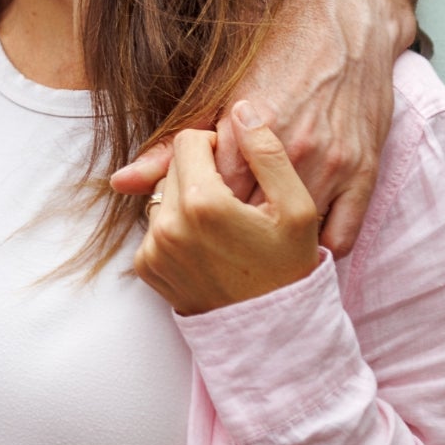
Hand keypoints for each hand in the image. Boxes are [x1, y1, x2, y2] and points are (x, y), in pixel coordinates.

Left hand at [108, 0, 403, 253]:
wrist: (345, 26)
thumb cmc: (277, 57)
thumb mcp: (219, 95)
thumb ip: (172, 148)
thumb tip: (119, 183)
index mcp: (245, 131)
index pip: (208, 199)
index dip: (200, 215)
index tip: (198, 219)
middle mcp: (290, 148)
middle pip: (249, 217)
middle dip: (234, 234)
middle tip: (225, 237)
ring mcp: (332, 162)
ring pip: (294, 232)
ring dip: (275, 244)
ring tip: (258, 242)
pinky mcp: (366, 172)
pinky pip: (341, 236)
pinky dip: (320, 247)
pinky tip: (301, 240)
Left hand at [132, 103, 323, 315]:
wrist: (272, 334)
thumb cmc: (291, 268)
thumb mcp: (298, 209)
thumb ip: (269, 154)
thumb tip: (243, 110)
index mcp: (203, 203)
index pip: (191, 141)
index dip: (217, 145)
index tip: (238, 166)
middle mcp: (168, 225)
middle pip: (173, 167)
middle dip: (200, 172)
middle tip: (234, 196)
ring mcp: (154, 249)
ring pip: (162, 196)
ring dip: (187, 198)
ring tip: (224, 222)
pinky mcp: (147, 268)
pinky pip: (154, 227)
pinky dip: (177, 226)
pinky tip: (209, 242)